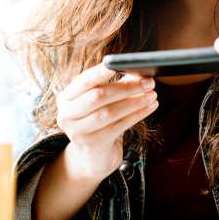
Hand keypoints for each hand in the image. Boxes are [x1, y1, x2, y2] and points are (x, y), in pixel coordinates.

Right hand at [56, 63, 157, 178]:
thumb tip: (139, 72)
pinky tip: (149, 108)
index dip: (102, 71)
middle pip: (98, 96)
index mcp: (66, 97)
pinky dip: (136, 115)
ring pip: (109, 112)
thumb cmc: (99, 121)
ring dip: (134, 102)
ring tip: (152, 95)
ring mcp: (76, 131)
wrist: (92, 156)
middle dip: (126, 87)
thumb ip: (116, 85)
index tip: (120, 63)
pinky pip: (118, 126)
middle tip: (148, 82)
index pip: (84, 80)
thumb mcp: (102, 102)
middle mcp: (66, 114)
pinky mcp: (91, 144)